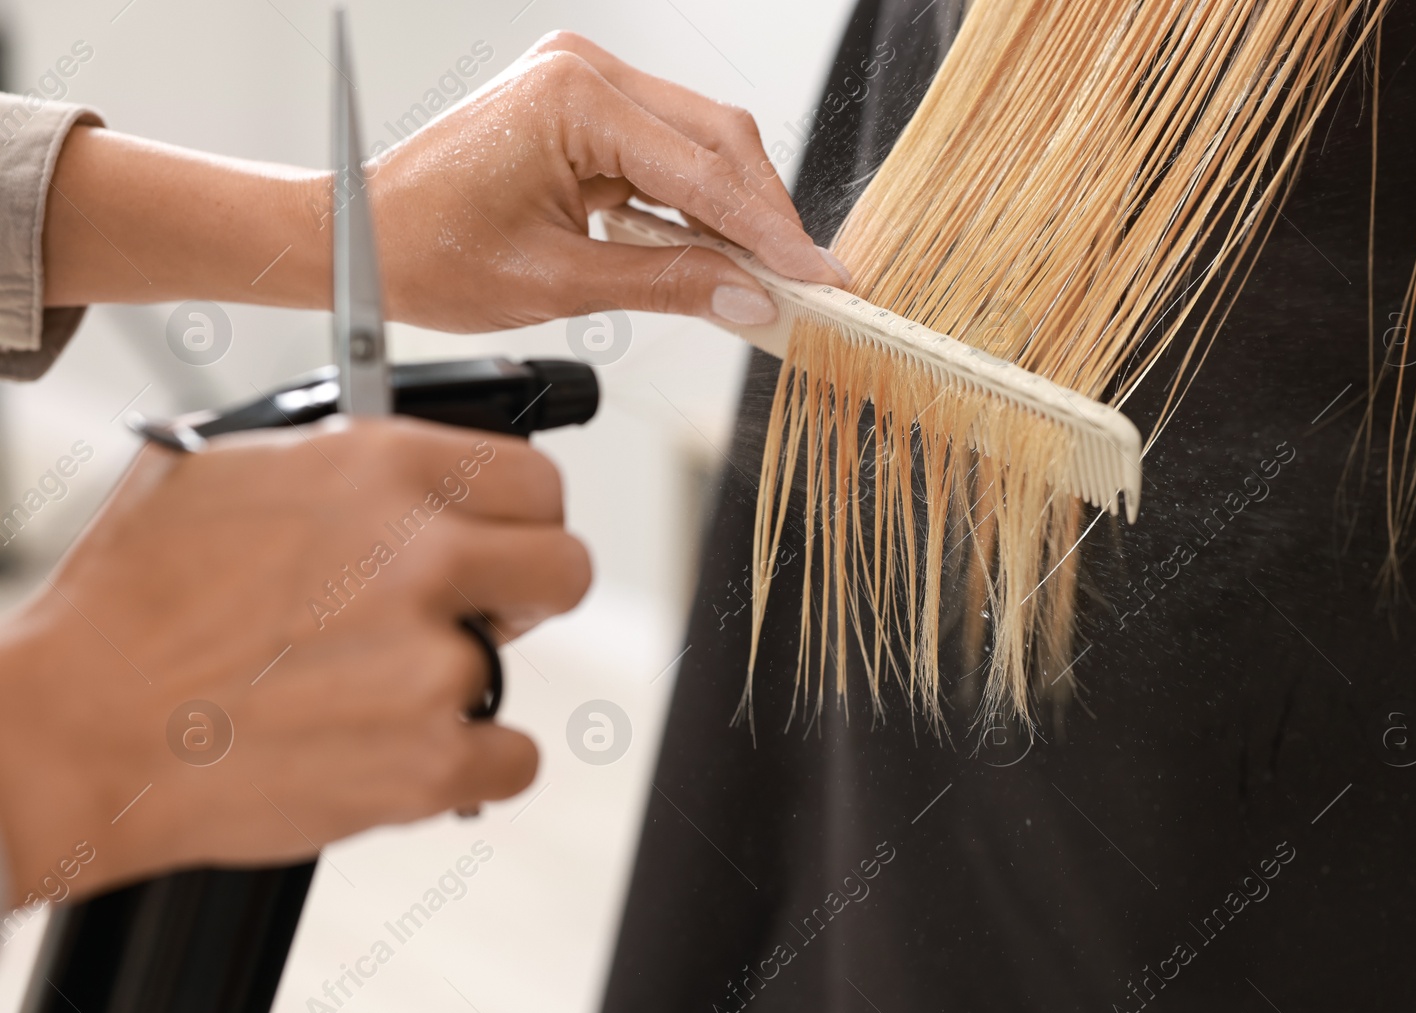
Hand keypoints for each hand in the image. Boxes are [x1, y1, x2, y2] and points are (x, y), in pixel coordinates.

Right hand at [0, 419, 585, 901]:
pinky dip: (467, 766)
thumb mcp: (226, 470)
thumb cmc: (130, 603)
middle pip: (565, 568)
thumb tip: (400, 460)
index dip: (521, 516)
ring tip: (365, 693)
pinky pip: (513, 759)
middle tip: (473, 615)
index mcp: (384, 469)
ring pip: (510, 669)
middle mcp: (423, 557)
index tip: (504, 539)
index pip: (537, 480)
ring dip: (455, 685)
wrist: (74, 732)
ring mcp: (433, 664)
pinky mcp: (429, 762)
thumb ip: (342, 459)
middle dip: (524, 593)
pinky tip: (396, 751)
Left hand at [41, 31, 846, 329]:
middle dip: (766, 217)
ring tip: (769, 278)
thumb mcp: (558, 283)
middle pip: (717, 140)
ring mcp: (585, 83)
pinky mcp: (584, 109)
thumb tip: (749, 299)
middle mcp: (584, 70)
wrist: (357, 240)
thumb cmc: (427, 251)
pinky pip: (666, 153)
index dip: (771, 232)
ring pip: (700, 144)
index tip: (818, 278)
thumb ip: (667, 284)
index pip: (703, 169)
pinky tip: (720, 250)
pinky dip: (697, 204)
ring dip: (737, 211)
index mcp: (573, 97)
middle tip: (806, 283)